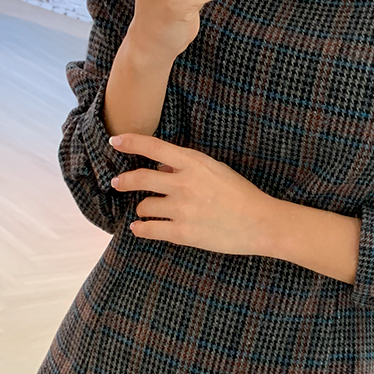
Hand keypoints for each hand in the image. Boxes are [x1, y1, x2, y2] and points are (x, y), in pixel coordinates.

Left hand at [110, 133, 284, 258]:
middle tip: (117, 183)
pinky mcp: (182, 233)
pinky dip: (140, 229)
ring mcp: (181, 208)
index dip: (130, 142)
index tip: (114, 141)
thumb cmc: (239, 194)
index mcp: (192, 162)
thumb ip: (186, 166)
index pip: (153, 147)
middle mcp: (183, 183)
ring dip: (141, 209)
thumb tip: (160, 165)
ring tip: (144, 212)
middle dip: (124, 181)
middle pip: (141, 178)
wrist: (259, 222)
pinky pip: (150, 230)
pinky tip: (138, 228)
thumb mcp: (214, 169)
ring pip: (145, 206)